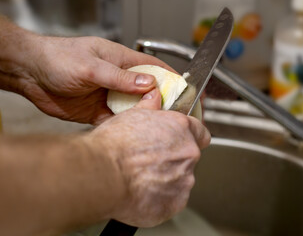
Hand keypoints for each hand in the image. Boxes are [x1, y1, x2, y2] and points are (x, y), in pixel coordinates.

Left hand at [11, 36, 174, 124]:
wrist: (29, 73)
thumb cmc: (57, 58)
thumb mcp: (91, 66)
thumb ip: (120, 77)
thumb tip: (149, 84)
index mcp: (120, 61)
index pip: (154, 68)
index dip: (172, 79)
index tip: (187, 91)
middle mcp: (117, 79)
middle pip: (147, 92)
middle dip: (161, 103)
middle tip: (173, 118)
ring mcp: (108, 96)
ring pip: (133, 109)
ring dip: (142, 118)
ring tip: (155, 130)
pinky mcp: (97, 112)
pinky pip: (116, 122)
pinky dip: (123, 129)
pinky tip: (130, 136)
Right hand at [85, 89, 210, 226]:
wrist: (101, 173)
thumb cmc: (113, 145)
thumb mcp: (132, 114)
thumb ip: (150, 107)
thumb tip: (154, 99)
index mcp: (182, 128)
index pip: (201, 132)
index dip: (189, 137)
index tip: (180, 141)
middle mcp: (189, 154)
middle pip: (189, 157)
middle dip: (174, 159)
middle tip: (151, 160)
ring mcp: (184, 180)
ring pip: (180, 180)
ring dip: (167, 179)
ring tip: (142, 178)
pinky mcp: (175, 203)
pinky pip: (172, 199)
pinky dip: (160, 198)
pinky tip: (142, 192)